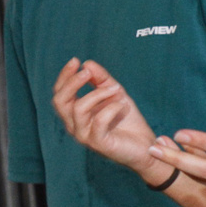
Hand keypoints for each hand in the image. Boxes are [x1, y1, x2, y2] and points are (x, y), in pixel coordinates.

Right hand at [51, 58, 170, 181]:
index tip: (76, 61)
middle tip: (87, 73)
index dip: (65, 76)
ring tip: (116, 90)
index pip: (59, 93)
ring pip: (78, 109)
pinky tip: (121, 105)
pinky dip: (110, 108)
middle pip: (59, 101)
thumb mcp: (115, 94)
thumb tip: (87, 64)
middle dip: (72, 83)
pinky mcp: (98, 144)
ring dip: (98, 94)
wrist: (145, 145)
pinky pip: (98, 121)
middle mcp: (74, 125)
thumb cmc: (127, 121)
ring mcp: (84, 135)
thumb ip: (102, 80)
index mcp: (74, 114)